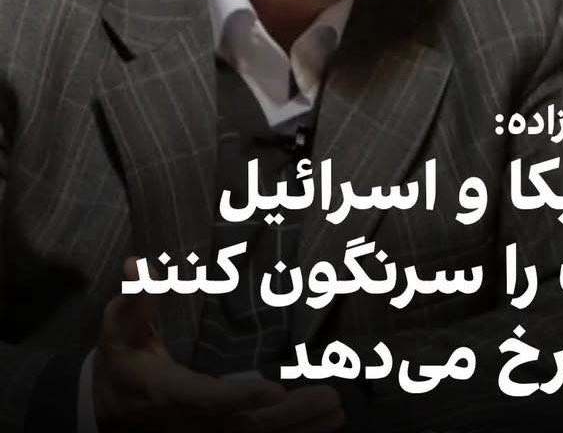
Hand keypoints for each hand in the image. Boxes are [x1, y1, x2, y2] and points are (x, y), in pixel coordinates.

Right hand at [93, 257, 343, 431]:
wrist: (108, 406)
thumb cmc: (121, 357)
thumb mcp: (119, 326)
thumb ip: (133, 298)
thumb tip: (137, 263)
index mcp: (165, 393)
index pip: (204, 399)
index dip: (238, 399)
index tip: (274, 391)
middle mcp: (188, 422)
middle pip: (242, 428)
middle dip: (288, 417)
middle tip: (330, 398)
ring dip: (298, 427)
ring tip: (336, 411)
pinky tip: (322, 423)